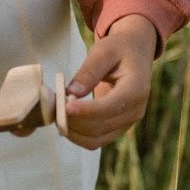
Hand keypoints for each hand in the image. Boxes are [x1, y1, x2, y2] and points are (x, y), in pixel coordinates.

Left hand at [63, 14, 157, 149]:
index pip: (112, 106)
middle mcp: (135, 111)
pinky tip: (64, 121)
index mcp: (136, 89)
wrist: (135, 54)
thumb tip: (72, 93)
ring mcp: (127, 123)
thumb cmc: (118, 49)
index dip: (87, 110)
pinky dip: (77, 135)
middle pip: (101, 126)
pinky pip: (95, 141)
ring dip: (72, 131)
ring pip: (96, 139)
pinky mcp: (117, 128)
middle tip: (53, 107)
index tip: (64, 106)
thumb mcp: (104, 51)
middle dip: (74, 120)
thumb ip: (89, 71)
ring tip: (56, 114)